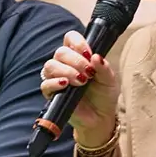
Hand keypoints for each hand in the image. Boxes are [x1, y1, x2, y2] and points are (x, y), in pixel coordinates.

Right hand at [40, 30, 119, 146]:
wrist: (100, 118)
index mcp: (78, 56)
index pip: (70, 38)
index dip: (78, 42)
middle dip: (76, 61)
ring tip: (81, 81)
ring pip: (51, 65)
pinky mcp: (51, 93)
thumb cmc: (104, 95)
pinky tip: (66, 84)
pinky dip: (55, 82)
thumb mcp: (110, 80)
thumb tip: (96, 56)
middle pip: (61, 52)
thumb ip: (104, 68)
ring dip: (67, 71)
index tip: (88, 54)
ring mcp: (56, 78)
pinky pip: (45, 84)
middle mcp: (65, 64)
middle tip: (88, 73)